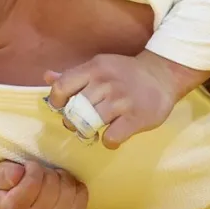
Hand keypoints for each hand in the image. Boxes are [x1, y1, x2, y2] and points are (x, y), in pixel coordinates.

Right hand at [0, 160, 87, 208]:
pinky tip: (63, 186)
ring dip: (61, 177)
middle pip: (52, 183)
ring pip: (68, 186)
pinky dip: (75, 184)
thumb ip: (5, 173)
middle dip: (47, 172)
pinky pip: (81, 193)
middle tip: (40, 174)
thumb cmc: (9, 190)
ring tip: (51, 179)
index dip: (33, 168)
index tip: (28, 168)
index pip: (33, 181)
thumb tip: (19, 172)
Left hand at [45, 51, 209, 149]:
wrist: (162, 76)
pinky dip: (108, 141)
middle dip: (73, 121)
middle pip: (74, 110)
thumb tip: (47, 77)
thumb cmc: (126, 73)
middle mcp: (106, 82)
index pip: (62, 87)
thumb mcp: (100, 67)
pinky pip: (110, 138)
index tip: (62, 108)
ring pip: (89, 125)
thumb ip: (73, 74)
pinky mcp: (135, 118)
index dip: (57, 102)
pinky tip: (113, 135)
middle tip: (81, 122)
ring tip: (96, 129)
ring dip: (89, 132)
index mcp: (95, 68)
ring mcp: (121, 101)